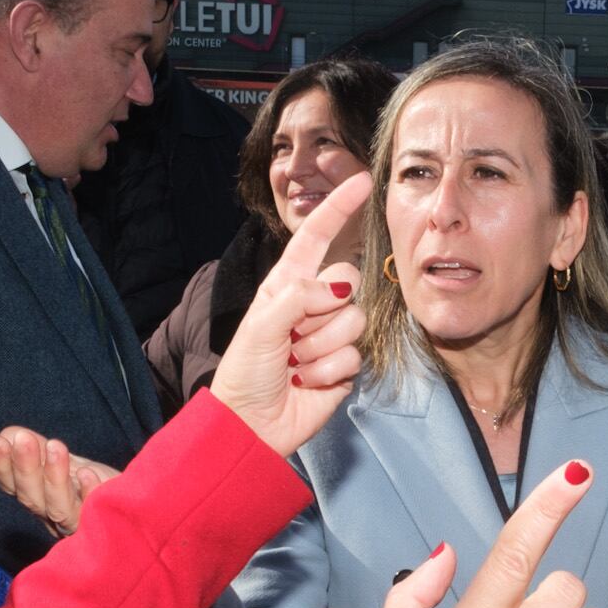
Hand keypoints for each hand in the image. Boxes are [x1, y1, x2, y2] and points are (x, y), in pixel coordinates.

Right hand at [0, 425, 120, 536]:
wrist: (135, 500)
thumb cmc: (92, 480)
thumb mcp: (61, 460)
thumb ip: (35, 448)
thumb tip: (8, 434)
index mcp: (37, 498)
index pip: (12, 485)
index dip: (1, 465)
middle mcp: (53, 516)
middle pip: (32, 499)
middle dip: (25, 467)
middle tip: (22, 439)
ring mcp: (79, 522)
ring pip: (59, 509)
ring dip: (54, 478)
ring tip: (56, 446)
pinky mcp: (106, 523)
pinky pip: (97, 512)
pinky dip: (90, 493)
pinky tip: (88, 473)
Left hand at [209, 172, 370, 456]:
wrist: (251, 424)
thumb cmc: (245, 371)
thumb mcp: (261, 324)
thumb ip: (298, 296)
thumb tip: (338, 289)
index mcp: (287, 284)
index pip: (317, 237)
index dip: (338, 209)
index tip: (361, 183)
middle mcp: (312, 304)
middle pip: (347, 279)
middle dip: (321, 309)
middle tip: (292, 336)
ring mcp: (331, 335)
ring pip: (352, 321)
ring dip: (320, 347)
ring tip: (295, 364)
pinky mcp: (345, 365)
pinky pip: (353, 356)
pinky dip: (327, 372)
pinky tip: (306, 383)